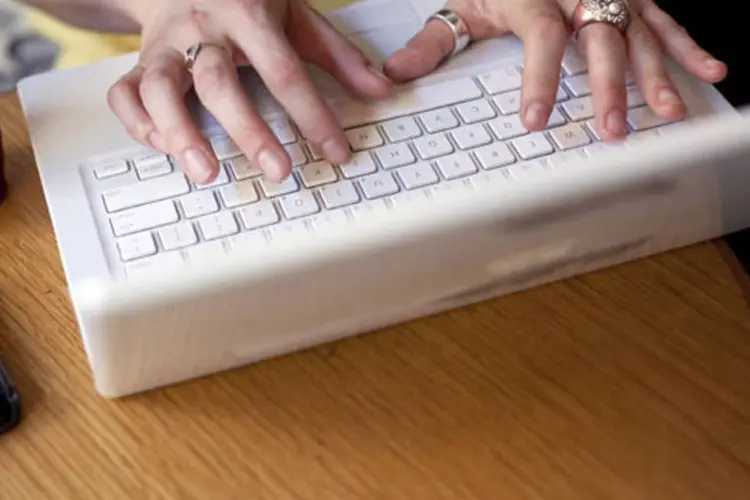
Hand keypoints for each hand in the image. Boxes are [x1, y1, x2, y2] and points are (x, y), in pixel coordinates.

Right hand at [107, 0, 390, 183]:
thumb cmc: (245, 0)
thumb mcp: (296, 15)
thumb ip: (337, 54)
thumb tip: (379, 90)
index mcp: (248, 13)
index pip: (285, 71)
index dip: (313, 114)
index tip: (335, 151)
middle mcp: (203, 29)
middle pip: (220, 83)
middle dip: (249, 132)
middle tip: (279, 172)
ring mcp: (166, 46)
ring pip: (159, 88)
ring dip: (180, 133)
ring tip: (206, 172)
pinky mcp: (140, 60)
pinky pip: (126, 93)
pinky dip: (139, 124)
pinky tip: (165, 148)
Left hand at [383, 0, 726, 141]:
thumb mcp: (460, 4)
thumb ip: (432, 41)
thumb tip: (395, 75)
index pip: (541, 39)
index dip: (539, 80)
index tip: (534, 120)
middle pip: (599, 38)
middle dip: (609, 87)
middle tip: (612, 129)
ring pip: (639, 32)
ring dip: (656, 74)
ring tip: (666, 113)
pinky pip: (665, 19)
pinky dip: (688, 46)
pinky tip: (708, 71)